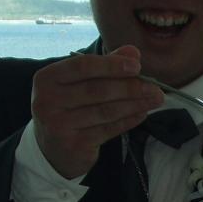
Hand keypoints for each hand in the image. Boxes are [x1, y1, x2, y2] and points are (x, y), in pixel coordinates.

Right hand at [30, 45, 163, 178]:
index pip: (82, 66)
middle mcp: (47, 101)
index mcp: (47, 78)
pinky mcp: (73, 145)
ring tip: (155, 99)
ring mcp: (59, 125)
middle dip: (130, 87)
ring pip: (105, 111)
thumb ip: (105, 65)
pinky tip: (142, 113)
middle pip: (97, 90)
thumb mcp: (80, 83)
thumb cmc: (69, 108)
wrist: (52, 149)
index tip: (137, 66)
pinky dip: (128, 120)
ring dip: (135, 104)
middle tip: (155, 87)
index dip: (111, 65)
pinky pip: (108, 129)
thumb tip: (132, 52)